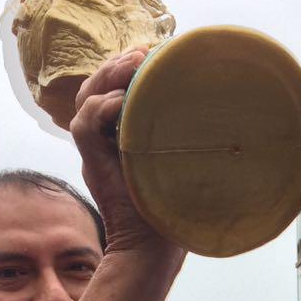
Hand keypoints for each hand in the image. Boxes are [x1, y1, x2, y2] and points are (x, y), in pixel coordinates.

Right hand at [69, 49, 184, 263]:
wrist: (154, 248)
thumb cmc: (175, 210)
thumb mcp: (182, 162)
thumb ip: (182, 137)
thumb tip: (218, 111)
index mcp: (122, 137)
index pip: (113, 91)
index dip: (125, 69)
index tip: (152, 53)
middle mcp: (105, 141)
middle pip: (96, 87)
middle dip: (116, 64)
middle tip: (142, 52)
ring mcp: (96, 153)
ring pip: (85, 98)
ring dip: (107, 76)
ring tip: (133, 63)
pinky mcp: (92, 165)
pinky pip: (82, 125)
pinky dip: (99, 108)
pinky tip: (123, 101)